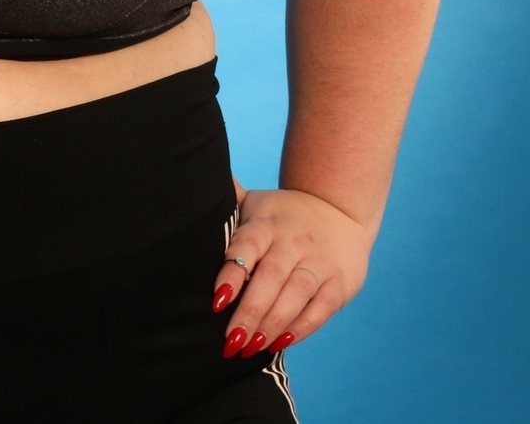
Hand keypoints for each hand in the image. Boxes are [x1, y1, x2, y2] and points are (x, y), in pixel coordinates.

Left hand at [214, 186, 372, 357]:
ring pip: (296, 295)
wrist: (339, 209)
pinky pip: (321, 308)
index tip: (217, 301)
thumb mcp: (254, 203)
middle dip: (250, 312)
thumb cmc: (282, 215)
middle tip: (231, 340)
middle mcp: (293, 243)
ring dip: (273, 324)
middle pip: (271, 278)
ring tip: (250, 347)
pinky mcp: (341, 283)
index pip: (247, 247)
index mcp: (266, 225)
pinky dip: (302, 328)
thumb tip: (195, 188)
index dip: (232, 274)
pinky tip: (280, 343)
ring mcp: (319, 263)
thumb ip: (226, 202)